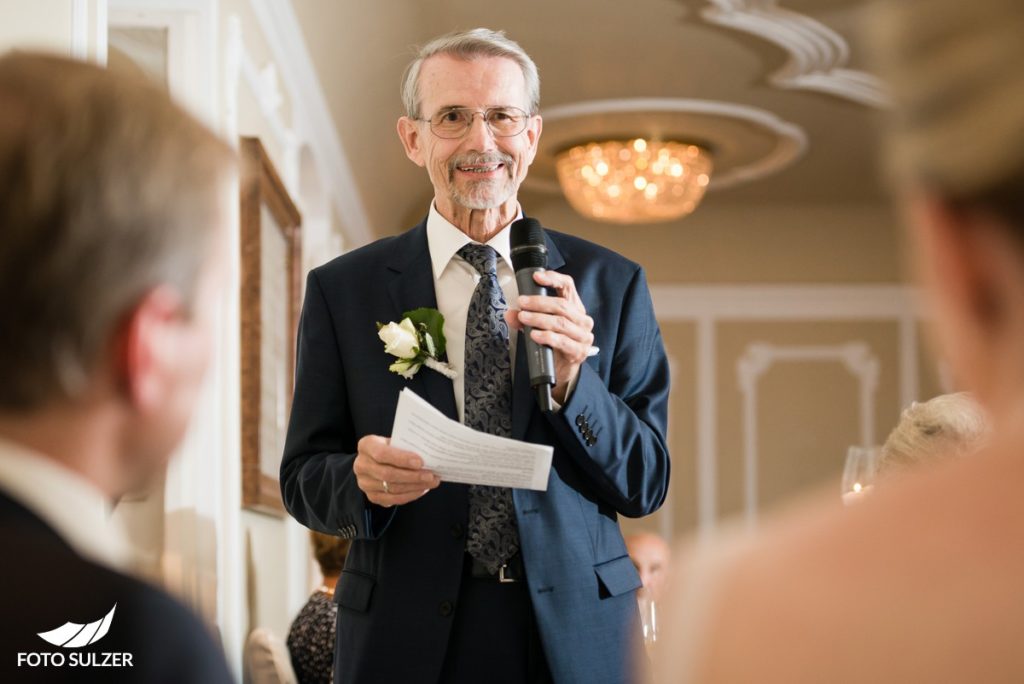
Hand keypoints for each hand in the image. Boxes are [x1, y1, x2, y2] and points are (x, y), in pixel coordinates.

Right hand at [353, 435, 439, 506]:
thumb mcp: (395, 441)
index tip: (420, 462)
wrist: (375, 460)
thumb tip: (429, 456)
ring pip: (392, 488)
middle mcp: (361, 465)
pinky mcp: (371, 496)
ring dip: (414, 487)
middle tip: (430, 476)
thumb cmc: (390, 448)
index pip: (381, 454)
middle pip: (388, 474)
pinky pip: (393, 499)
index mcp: (366, 446)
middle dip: (412, 476)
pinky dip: (410, 495)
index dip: (401, 459)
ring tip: (430, 483)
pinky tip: (422, 489)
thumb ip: (406, 447)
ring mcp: (364, 483)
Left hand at [506, 270, 593, 403]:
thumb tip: (510, 313)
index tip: (536, 277)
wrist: (563, 370)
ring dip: (539, 319)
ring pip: (561, 322)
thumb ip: (525, 318)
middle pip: (562, 305)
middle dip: (538, 302)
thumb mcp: (539, 327)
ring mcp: (583, 336)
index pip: (568, 286)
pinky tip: (535, 335)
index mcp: (575, 307)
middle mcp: (582, 319)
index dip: (553, 278)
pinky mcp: (578, 352)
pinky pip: (562, 341)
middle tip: (522, 303)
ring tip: (524, 318)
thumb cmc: (554, 344)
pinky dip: (547, 337)